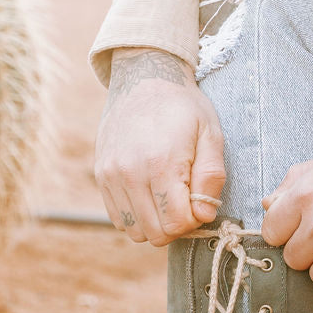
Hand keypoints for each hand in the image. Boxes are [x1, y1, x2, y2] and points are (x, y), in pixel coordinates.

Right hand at [95, 48, 225, 245]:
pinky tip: (150, 196)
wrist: (144, 79)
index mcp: (162, 164)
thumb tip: (204, 215)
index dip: (194, 220)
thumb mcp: (210, 134)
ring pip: (134, 231)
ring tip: (167, 198)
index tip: (199, 201)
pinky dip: (136, 217)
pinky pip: (118, 219)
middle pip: (155, 233)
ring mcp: (111, 176)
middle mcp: (130, 174)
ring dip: (155, 223)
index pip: (177, 223)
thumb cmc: (183, 107)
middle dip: (175, 225)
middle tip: (185, 202)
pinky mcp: (101, 176)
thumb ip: (211, 177)